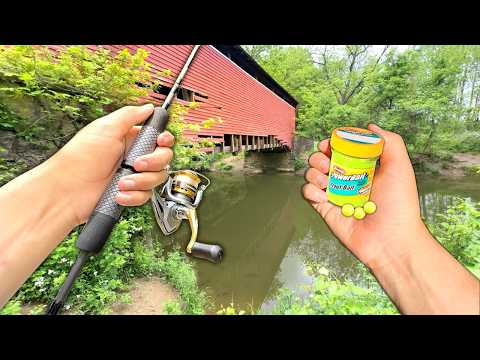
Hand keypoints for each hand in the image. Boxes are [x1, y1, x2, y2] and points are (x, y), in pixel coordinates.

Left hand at [47, 104, 173, 225]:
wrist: (66, 191)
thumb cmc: (79, 158)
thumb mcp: (105, 128)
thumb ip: (130, 115)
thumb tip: (148, 107)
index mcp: (129, 138)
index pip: (158, 137)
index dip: (164, 139)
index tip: (160, 141)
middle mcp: (133, 156)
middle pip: (163, 158)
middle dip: (153, 162)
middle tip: (136, 163)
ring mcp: (132, 175)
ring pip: (157, 178)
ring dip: (140, 181)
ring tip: (121, 182)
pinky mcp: (130, 193)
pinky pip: (146, 195)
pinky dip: (134, 196)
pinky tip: (119, 193)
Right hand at [302, 124, 426, 270]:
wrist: (390, 240)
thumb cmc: (399, 205)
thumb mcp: (400, 167)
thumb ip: (389, 141)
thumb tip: (370, 127)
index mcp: (363, 167)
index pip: (341, 148)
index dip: (333, 142)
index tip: (332, 143)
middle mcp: (346, 179)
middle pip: (321, 158)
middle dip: (319, 156)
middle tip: (328, 164)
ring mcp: (334, 194)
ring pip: (311, 173)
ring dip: (313, 172)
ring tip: (326, 182)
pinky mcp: (324, 208)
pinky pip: (307, 193)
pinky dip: (310, 190)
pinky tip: (323, 195)